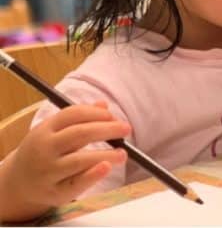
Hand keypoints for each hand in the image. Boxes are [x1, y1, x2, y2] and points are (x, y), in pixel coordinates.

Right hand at [0, 101, 129, 221]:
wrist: (19, 183)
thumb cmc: (46, 150)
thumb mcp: (56, 131)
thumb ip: (80, 118)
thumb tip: (104, 105)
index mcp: (45, 129)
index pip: (73, 115)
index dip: (96, 114)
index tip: (113, 117)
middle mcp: (45, 149)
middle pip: (79, 134)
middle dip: (106, 130)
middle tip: (126, 129)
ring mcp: (48, 172)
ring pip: (80, 160)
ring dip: (106, 154)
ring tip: (123, 153)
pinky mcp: (54, 192)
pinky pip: (76, 184)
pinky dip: (92, 175)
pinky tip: (106, 167)